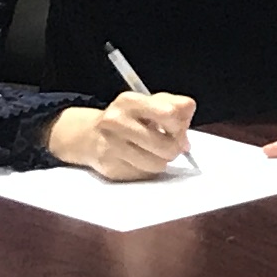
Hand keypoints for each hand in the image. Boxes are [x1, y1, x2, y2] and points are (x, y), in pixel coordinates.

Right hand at [48, 91, 191, 179]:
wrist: (91, 134)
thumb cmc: (129, 118)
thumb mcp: (151, 102)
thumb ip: (176, 107)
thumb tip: (186, 131)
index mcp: (130, 101)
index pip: (171, 113)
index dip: (181, 124)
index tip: (178, 127)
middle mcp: (116, 121)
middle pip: (168, 145)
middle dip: (175, 147)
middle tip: (170, 144)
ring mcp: (111, 146)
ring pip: (158, 164)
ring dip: (162, 161)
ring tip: (154, 152)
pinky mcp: (110, 167)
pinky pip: (144, 174)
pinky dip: (148, 169)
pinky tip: (140, 159)